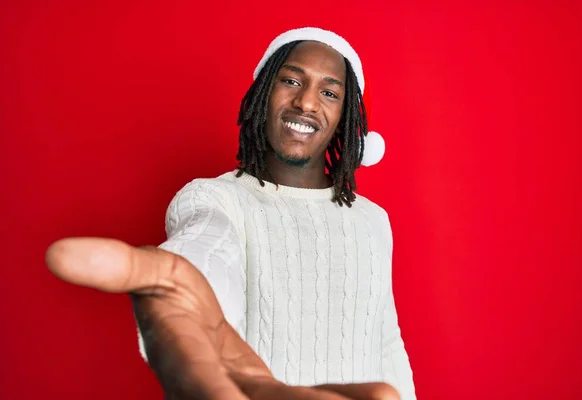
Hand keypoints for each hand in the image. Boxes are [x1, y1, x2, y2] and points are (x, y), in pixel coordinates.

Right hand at [46, 237, 399, 399]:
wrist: (195, 326)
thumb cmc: (174, 299)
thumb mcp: (151, 272)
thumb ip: (117, 266)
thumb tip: (59, 252)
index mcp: (186, 366)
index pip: (204, 390)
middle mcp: (219, 394)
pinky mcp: (276, 397)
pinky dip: (347, 399)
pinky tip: (383, 396)